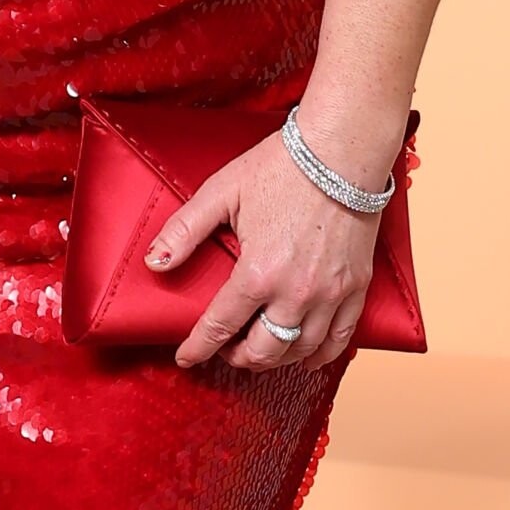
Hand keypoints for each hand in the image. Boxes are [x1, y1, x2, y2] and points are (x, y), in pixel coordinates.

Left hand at [145, 127, 381, 374]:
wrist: (341, 151)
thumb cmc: (282, 167)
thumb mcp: (223, 191)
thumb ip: (185, 229)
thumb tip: (155, 262)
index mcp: (258, 272)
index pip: (220, 327)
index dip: (198, 347)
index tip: (185, 356)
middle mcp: (295, 293)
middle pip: (261, 351)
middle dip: (236, 357)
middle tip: (224, 348)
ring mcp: (330, 295)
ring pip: (298, 352)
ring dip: (274, 359)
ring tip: (258, 348)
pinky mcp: (355, 288)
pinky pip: (338, 340)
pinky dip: (318, 355)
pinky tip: (304, 353)